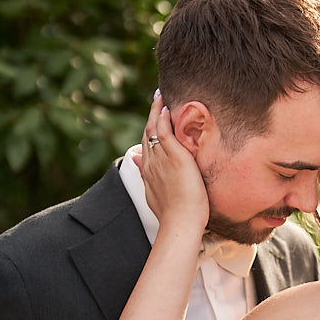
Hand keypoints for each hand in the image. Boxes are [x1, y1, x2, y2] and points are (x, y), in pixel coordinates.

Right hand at [134, 91, 208, 229]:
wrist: (180, 223)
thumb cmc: (175, 216)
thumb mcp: (158, 197)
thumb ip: (151, 181)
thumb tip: (138, 166)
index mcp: (149, 172)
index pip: (147, 146)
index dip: (149, 131)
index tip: (153, 120)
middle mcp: (151, 163)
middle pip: (147, 134)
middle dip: (151, 116)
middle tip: (156, 99)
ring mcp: (161, 159)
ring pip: (153, 129)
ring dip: (156, 110)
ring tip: (159, 96)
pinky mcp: (173, 157)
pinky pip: (164, 131)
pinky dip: (162, 117)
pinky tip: (165, 107)